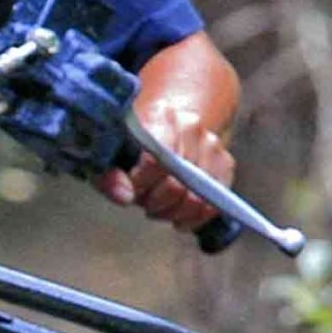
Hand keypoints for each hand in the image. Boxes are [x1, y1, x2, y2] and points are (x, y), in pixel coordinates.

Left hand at [98, 101, 234, 230]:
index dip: (142, 184)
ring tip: (158, 206)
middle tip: (144, 201)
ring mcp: (211, 144)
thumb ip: (110, 177)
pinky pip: (214, 204)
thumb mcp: (107, 159)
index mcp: (159, 115)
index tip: (133, 190)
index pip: (156, 159)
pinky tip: (177, 217)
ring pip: (198, 197)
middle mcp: (190, 125)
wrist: (155, 130)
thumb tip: (125, 196)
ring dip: (174, 211)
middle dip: (157, 201)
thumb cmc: (127, 147)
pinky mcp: (224, 163)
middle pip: (177, 182)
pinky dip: (194, 217)